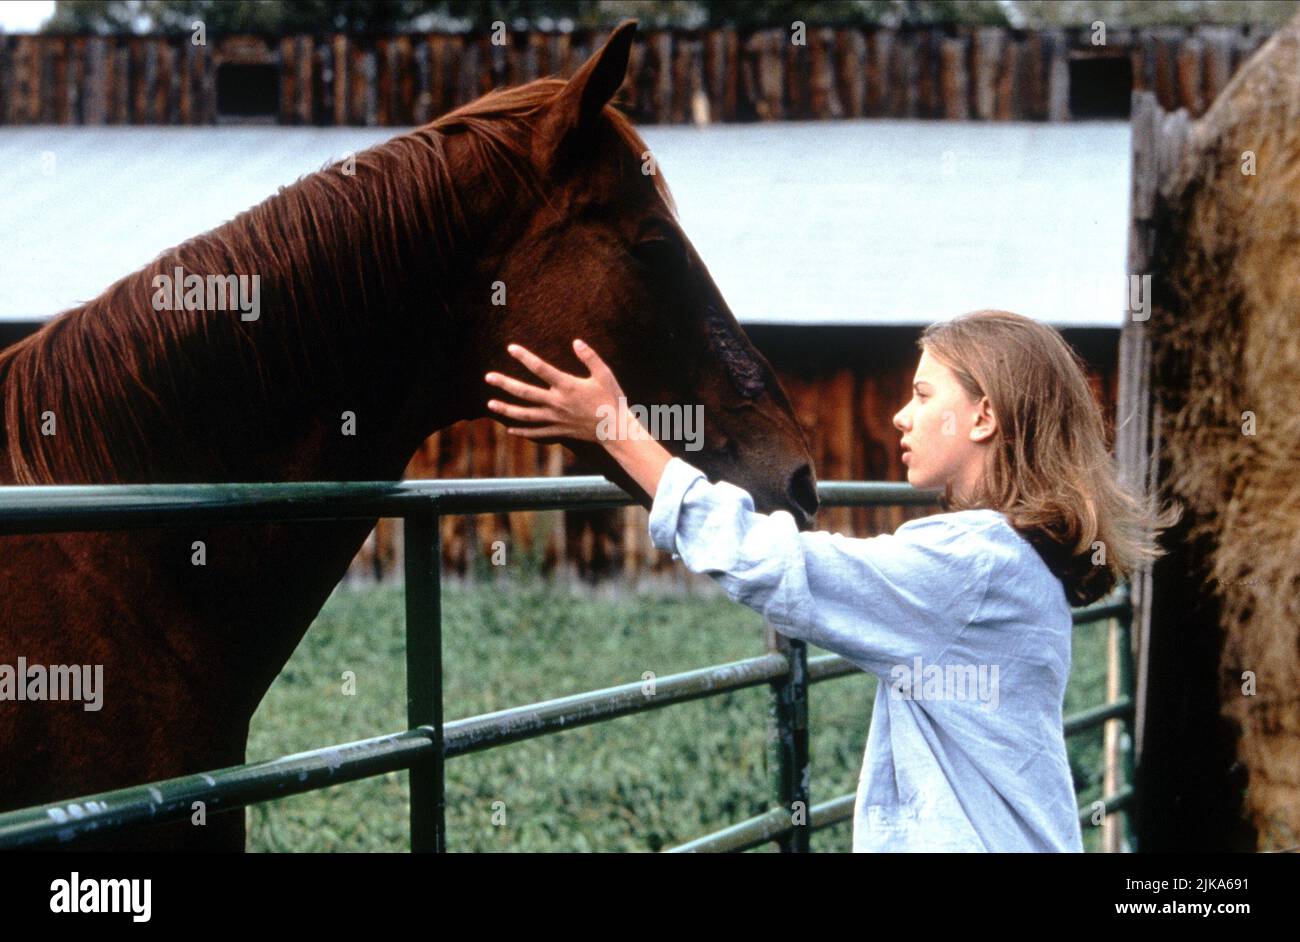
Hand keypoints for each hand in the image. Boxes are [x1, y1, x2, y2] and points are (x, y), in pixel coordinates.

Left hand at [484, 339, 628, 443]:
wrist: (615, 430)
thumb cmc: (612, 399)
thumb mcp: (604, 374)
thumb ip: (590, 357)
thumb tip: (576, 341)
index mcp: (567, 386)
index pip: (541, 369)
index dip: (525, 357)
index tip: (511, 348)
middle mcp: (557, 403)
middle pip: (525, 393)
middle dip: (505, 384)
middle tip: (488, 377)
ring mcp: (556, 419)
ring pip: (525, 415)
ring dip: (506, 409)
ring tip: (490, 404)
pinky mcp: (559, 431)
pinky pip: (536, 432)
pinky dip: (522, 431)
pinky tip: (510, 429)